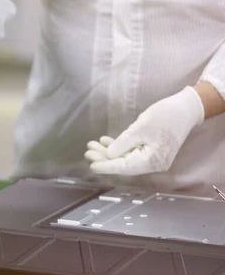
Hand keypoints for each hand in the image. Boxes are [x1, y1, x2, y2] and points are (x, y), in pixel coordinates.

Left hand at [85, 86, 204, 174]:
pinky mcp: (150, 149)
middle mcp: (152, 163)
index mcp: (152, 161)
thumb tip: (109, 155)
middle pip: (124, 164)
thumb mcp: (140, 128)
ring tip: (92, 145)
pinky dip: (118, 147)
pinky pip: (131, 151)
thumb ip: (124, 143)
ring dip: (109, 151)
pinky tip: (105, 141)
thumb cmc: (165, 116)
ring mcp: (152, 157)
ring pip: (125, 157)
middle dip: (105, 158)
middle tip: (88, 151)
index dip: (107, 166)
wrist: (186, 107)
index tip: (92, 166)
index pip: (125, 167)